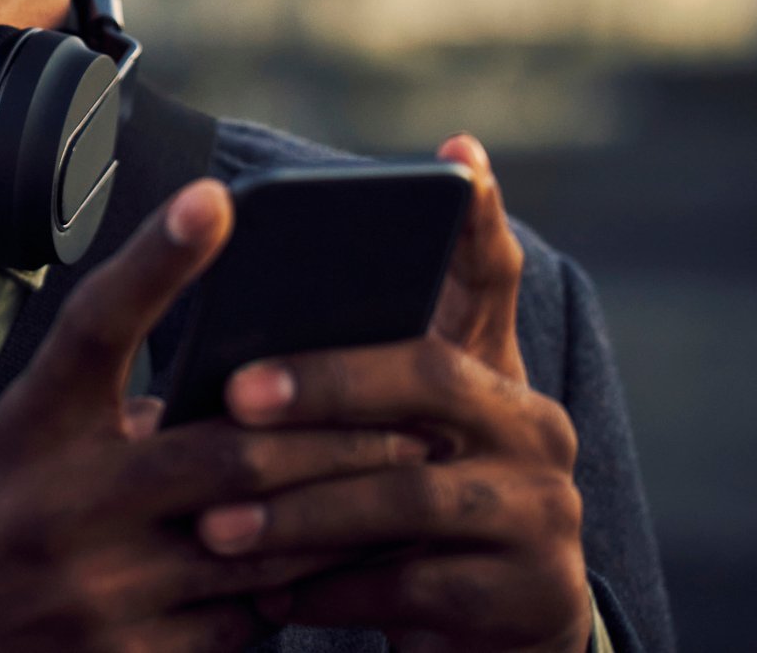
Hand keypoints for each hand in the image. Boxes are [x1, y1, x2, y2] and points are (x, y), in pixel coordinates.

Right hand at [0, 180, 433, 652]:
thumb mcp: (1, 456)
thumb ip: (92, 424)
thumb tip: (208, 404)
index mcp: (24, 431)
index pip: (95, 325)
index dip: (156, 258)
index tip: (217, 196)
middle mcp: (59, 503)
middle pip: (227, 449)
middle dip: (334, 436)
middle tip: (409, 419)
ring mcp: (93, 591)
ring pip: (257, 545)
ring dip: (332, 520)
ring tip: (397, 494)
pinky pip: (237, 626)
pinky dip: (281, 596)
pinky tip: (313, 578)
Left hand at [195, 136, 590, 652]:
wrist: (487, 644)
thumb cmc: (401, 518)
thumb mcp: (380, 440)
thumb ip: (338, 376)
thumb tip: (226, 330)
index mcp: (490, 374)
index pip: (490, 279)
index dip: (476, 219)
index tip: (454, 154)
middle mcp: (532, 427)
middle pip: (426, 377)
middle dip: (324, 383)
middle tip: (235, 395)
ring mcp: (543, 511)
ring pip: (407, 492)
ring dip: (299, 509)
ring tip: (213, 524)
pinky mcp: (532, 596)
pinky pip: (413, 585)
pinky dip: (330, 587)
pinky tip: (266, 592)